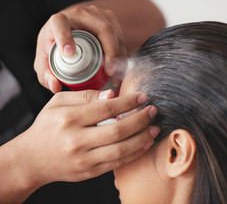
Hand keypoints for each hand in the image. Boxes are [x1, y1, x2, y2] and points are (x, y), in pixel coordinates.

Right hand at [14, 89, 158, 188]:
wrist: (31, 159)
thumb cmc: (47, 127)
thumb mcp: (58, 103)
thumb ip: (85, 96)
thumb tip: (112, 94)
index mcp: (68, 119)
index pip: (106, 109)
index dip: (128, 102)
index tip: (143, 97)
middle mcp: (76, 141)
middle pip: (117, 130)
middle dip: (140, 119)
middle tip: (153, 111)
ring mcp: (84, 159)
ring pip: (121, 149)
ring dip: (143, 138)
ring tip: (154, 128)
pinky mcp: (89, 172)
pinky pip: (118, 163)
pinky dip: (135, 153)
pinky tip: (145, 143)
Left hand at [34, 5, 126, 92]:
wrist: (69, 33)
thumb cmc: (55, 48)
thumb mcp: (45, 62)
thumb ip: (45, 76)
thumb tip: (55, 86)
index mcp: (59, 21)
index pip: (60, 24)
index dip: (65, 37)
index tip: (69, 54)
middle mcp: (80, 13)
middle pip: (102, 29)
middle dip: (110, 51)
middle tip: (109, 72)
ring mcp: (98, 15)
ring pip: (114, 34)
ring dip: (119, 55)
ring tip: (115, 75)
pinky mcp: (110, 20)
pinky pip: (120, 36)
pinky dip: (122, 54)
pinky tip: (119, 69)